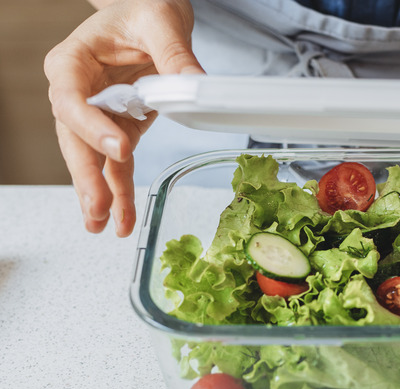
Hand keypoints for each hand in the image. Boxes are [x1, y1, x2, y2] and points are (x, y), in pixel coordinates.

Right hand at [44, 0, 203, 236]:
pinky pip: (115, 162)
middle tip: (98, 207)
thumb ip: (174, 53)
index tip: (117, 147)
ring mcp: (96, 113)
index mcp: (72, 61)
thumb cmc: (144, 7)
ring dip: (100, 192)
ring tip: (105, 225)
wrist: (150, 9)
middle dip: (87, 176)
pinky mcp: (117, 126)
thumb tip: (195, 85)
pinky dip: (119, 189)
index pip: (72, 98)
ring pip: (92, 158)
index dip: (91, 126)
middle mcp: (76, 91)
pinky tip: (121, 217)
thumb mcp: (160, 20)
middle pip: (75, 138)